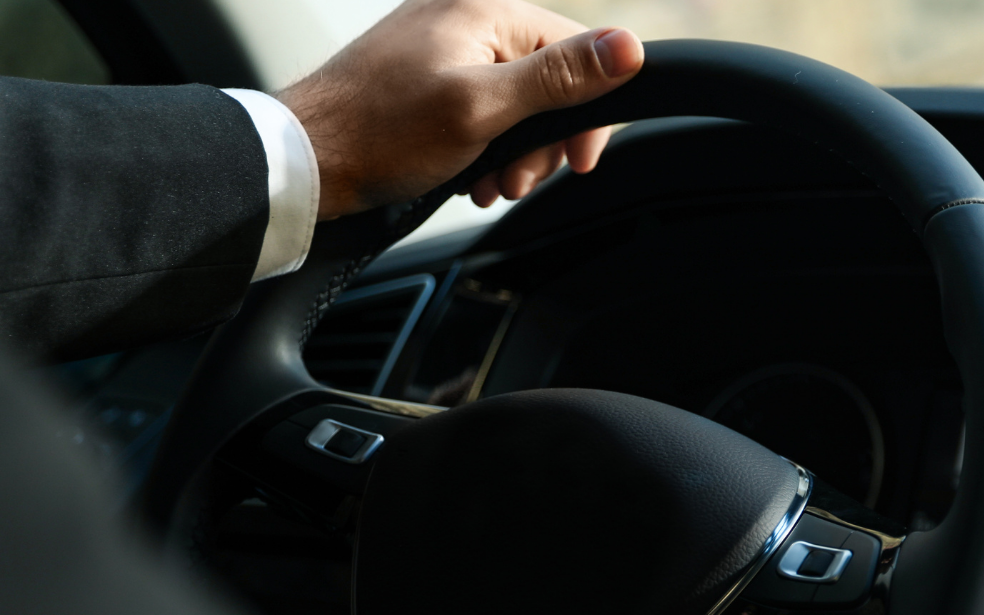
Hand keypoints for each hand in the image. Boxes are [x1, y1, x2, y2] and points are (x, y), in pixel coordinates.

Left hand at [275, 0, 644, 219]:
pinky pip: (484, 106)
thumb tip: (628, 47)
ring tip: (488, 181)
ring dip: (515, 152)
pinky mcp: (430, 73)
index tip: (577, 161)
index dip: (586, 114)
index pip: (577, 50)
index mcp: (484, 9)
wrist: (307, 158)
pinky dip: (486, 146)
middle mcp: (467, 15)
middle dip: (543, 141)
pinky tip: (470, 173)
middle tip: (517, 179)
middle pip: (549, 80)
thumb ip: (559, 78)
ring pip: (518, 100)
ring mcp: (446, 44)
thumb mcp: (483, 109)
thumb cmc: (381, 133)